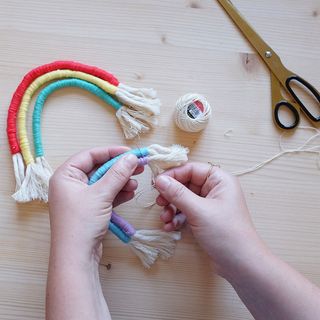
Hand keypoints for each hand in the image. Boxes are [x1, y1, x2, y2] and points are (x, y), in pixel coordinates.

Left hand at [48, 146, 141, 262]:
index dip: (111, 152)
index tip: (129, 152)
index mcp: (66, 175)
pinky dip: (118, 194)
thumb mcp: (101, 194)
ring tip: (135, 184)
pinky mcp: (90, 209)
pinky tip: (130, 194)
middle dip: (119, 169)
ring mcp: (81, 197)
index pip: (90, 155)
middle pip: (99, 169)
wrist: (77, 257)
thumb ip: (117, 174)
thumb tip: (132, 157)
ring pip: (105, 183)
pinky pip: (106, 195)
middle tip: (138, 166)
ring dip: (121, 182)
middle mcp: (71, 184)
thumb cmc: (81, 223)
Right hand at [155, 162, 259, 272]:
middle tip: (159, 202)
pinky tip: (170, 226)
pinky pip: (186, 212)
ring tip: (165, 218)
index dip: (173, 175)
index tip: (156, 183)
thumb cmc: (225, 232)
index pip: (191, 169)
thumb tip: (159, 179)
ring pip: (184, 199)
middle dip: (171, 194)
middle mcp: (215, 189)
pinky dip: (177, 218)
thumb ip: (177, 193)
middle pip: (185, 184)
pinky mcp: (205, 219)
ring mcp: (209, 205)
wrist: (241, 265)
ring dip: (171, 208)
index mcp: (219, 180)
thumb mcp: (199, 210)